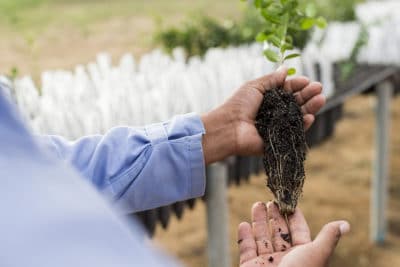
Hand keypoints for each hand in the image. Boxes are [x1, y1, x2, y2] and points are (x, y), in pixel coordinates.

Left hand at [201, 67, 325, 163]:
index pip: (287, 90)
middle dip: (308, 95)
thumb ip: (271, 79)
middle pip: (296, 102)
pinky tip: (310, 116)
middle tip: (319, 88)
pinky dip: (304, 125)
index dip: (298, 85)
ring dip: (311, 107)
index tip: (307, 80)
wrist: (228, 127)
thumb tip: (285, 68)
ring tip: (320, 99)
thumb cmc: (237, 105)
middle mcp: (274, 112)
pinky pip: (295, 132)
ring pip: (299, 116)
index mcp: (268, 99)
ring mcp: (278, 127)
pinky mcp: (279, 141)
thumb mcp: (254, 86)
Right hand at [238, 201, 349, 266]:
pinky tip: (244, 224)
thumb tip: (345, 224)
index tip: (289, 202)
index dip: (294, 217)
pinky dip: (245, 237)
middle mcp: (285, 260)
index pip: (298, 232)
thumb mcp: (316, 254)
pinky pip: (246, 250)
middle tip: (270, 201)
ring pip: (262, 239)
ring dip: (259, 222)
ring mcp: (266, 264)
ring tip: (257, 204)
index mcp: (302, 257)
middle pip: (279, 233)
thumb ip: (328, 237)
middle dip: (275, 216)